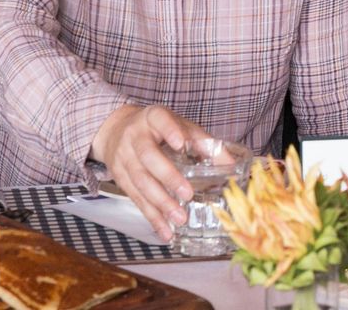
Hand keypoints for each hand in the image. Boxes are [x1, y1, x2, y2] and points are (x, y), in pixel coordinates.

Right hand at [90, 104, 202, 240]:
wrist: (116, 131)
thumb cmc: (158, 130)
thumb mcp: (179, 127)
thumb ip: (204, 143)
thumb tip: (231, 165)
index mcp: (152, 118)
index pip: (160, 120)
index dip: (169, 130)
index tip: (180, 142)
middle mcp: (135, 136)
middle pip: (148, 157)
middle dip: (168, 177)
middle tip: (188, 193)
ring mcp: (124, 158)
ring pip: (140, 182)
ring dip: (160, 203)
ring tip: (180, 218)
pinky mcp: (120, 178)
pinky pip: (136, 199)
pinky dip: (151, 217)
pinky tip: (165, 230)